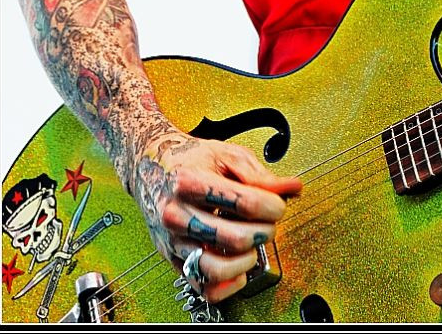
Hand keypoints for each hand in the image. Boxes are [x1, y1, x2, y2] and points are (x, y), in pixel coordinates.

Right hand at [130, 126, 302, 303]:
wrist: (150, 166)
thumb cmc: (190, 160)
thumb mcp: (226, 155)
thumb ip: (260, 174)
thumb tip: (291, 188)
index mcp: (190, 181)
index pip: (245, 203)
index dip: (272, 205)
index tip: (278, 204)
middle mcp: (177, 214)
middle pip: (235, 237)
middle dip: (264, 232)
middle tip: (268, 222)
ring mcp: (173, 240)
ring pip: (217, 269)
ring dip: (247, 260)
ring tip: (253, 244)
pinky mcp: (173, 259)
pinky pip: (203, 287)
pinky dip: (228, 284)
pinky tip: (238, 266)